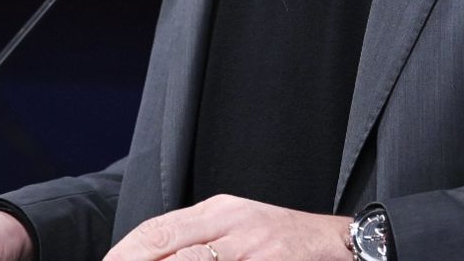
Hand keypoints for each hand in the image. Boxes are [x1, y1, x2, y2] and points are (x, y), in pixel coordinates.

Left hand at [103, 195, 345, 260]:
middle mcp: (228, 223)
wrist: (336, 242)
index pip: (158, 227)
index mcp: (217, 210)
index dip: (126, 249)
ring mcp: (247, 246)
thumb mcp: (238, 226)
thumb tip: (157, 252)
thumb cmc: (282, 238)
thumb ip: (200, 236)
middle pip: (166, 243)